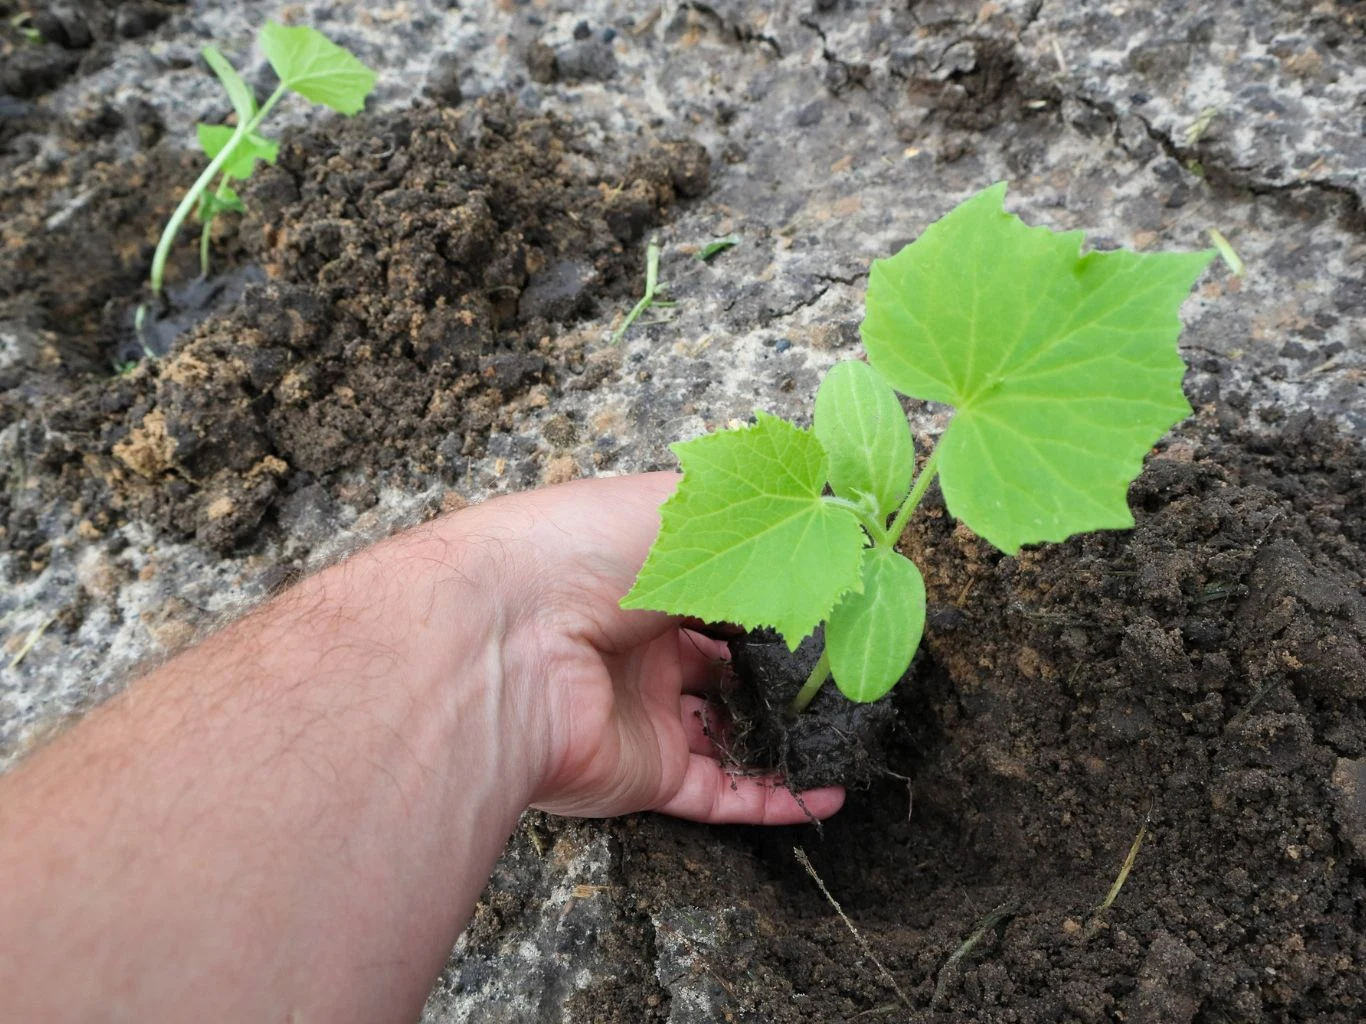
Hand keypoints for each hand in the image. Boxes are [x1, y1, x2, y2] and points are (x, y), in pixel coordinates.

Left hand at [443, 473, 844, 823]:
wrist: (509, 639)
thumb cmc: (585, 550)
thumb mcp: (672, 502)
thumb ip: (746, 507)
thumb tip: (814, 508)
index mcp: (643, 576)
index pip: (722, 587)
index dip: (777, 592)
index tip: (836, 597)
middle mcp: (642, 644)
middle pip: (728, 660)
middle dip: (786, 666)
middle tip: (853, 666)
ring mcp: (644, 712)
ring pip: (731, 730)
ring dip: (789, 734)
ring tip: (857, 728)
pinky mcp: (646, 773)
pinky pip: (721, 792)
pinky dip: (775, 798)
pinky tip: (828, 791)